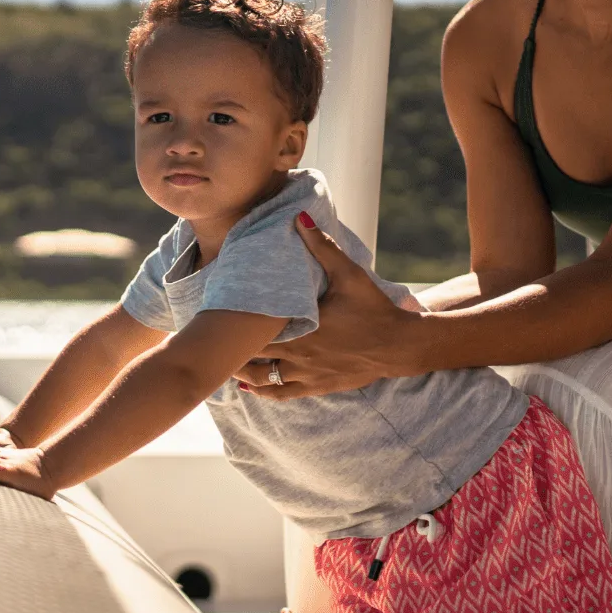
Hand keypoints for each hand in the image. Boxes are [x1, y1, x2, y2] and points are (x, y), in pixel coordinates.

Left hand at [231, 214, 421, 398]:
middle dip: (231, 352)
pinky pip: (284, 395)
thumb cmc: (375, 309)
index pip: (253, 333)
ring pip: (264, 382)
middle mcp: (299, 356)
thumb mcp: (349, 274)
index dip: (229, 328)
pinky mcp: (319, 387)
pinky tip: (252, 388)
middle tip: (210, 343)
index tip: (212, 318)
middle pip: (252, 359)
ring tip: (227, 364)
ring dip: (244, 375)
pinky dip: (265, 392)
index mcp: (301, 329)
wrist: (401, 345)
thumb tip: (299, 218)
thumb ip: (322, 247)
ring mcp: (308, 375)